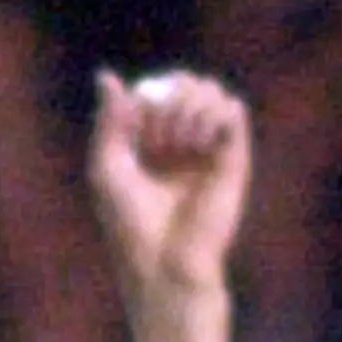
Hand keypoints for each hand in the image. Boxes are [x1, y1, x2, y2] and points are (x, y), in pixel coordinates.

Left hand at [86, 67, 250, 299]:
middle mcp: (184, 144)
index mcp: (152, 143)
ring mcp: (210, 151)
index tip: (138, 133)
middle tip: (162, 137)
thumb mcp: (106, 166)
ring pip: (211, 91)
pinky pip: (233, 110)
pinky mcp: (234, 161)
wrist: (166, 265)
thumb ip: (108, 120)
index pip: (156, 90)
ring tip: (184, 139)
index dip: (147, 98)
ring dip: (193, 103)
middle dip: (171, 97)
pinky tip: (201, 141)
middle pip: (185, 83)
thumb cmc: (130, 226)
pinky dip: (216, 112)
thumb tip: (108, 77)